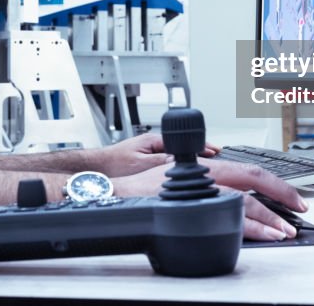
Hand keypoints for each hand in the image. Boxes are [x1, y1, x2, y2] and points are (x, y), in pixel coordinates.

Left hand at [88, 133, 221, 176]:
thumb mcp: (142, 164)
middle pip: (184, 148)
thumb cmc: (114, 164)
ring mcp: (151, 152)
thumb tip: (183, 161)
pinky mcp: (147, 161)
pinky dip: (179, 166)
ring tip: (205, 165)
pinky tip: (183, 173)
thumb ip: (164, 162)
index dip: (203, 147)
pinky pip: (169, 162)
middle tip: (216, 159)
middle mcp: (155, 144)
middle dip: (200, 153)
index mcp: (156, 141)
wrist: (96, 169)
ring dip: (190, 160)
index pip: (186, 142)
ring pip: (177, 156)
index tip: (216, 152)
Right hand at [111, 159, 306, 240]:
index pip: (250, 169)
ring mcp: (200, 192)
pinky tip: (261, 236)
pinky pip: (226, 219)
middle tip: (298, 212)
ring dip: (268, 219)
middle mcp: (206, 174)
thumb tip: (222, 178)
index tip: (292, 196)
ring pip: (243, 202)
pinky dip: (248, 229)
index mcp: (206, 164)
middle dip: (281, 197)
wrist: (117, 193)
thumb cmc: (142, 185)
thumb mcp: (178, 169)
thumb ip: (200, 171)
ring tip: (283, 231)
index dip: (275, 183)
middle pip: (253, 181)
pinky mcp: (192, 209)